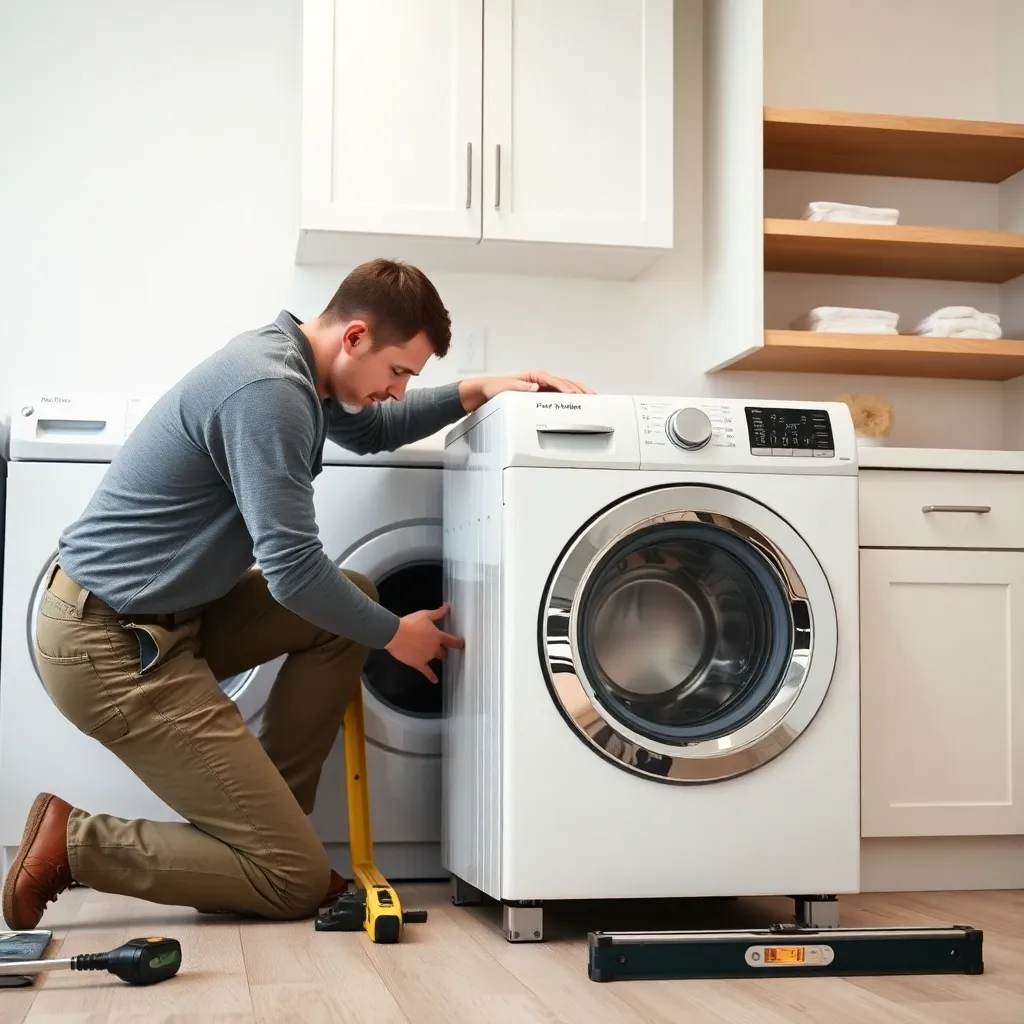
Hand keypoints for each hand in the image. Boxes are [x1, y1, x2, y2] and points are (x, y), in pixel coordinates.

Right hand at [384, 604, 464, 683]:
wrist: (395, 634)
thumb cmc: (410, 623)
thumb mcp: (425, 615)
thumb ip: (438, 613)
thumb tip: (448, 607)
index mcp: (438, 636)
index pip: (452, 641)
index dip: (458, 643)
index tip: (462, 644)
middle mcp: (435, 648)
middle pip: (444, 652)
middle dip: (444, 650)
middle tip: (442, 648)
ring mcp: (427, 657)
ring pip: (436, 658)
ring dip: (437, 656)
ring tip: (437, 656)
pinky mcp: (418, 663)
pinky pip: (427, 672)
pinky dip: (431, 677)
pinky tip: (435, 680)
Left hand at [458, 371, 593, 412]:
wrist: (485, 392)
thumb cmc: (494, 388)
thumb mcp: (505, 388)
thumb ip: (520, 387)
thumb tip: (535, 387)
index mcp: (533, 377)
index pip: (554, 380)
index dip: (565, 387)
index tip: (573, 393)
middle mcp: (539, 381)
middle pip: (564, 383)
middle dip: (578, 388)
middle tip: (591, 395)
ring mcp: (541, 387)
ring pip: (564, 388)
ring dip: (577, 392)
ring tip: (591, 397)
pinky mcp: (540, 395)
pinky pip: (559, 395)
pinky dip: (570, 397)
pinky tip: (578, 402)